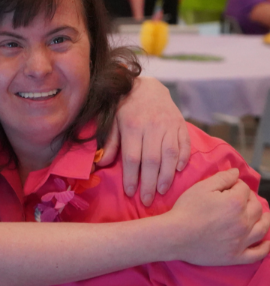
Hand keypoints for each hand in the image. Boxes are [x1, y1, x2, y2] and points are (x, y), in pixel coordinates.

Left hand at [98, 77, 189, 205]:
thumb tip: (100, 164)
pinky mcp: (181, 123)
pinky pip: (185, 143)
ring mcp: (169, 124)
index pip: (132, 157)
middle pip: (152, 160)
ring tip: (161, 191)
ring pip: (170, 154)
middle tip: (147, 201)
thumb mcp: (112, 121)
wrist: (146, 85)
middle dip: (149, 183)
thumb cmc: (125, 106)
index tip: (130, 193)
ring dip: (167, 175)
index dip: (131, 177)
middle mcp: (152, 126)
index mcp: (132, 126)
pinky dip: (183, 158)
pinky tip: (178, 171)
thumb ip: (110, 142)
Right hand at [169, 169, 269, 265]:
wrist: (175, 235)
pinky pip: (258, 253)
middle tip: (240, 199)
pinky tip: (266, 242)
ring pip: (262, 228)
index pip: (244, 188)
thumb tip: (236, 172)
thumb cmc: (186, 209)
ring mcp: (241, 241)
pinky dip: (265, 247)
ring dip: (264, 219)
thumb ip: (222, 178)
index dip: (236, 185)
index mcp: (235, 203)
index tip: (229, 186)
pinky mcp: (236, 256)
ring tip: (260, 215)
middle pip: (257, 207)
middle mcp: (243, 222)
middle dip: (250, 199)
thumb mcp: (201, 187)